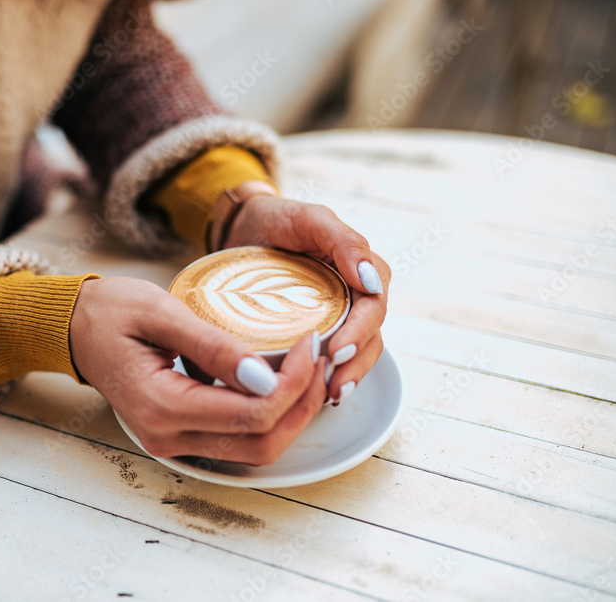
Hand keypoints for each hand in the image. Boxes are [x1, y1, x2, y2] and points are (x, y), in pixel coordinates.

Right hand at [70, 277, 326, 464]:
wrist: (73, 328)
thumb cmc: (110, 311)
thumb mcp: (160, 312)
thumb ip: (213, 345)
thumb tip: (266, 376)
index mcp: (161, 405)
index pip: (251, 413)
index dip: (294, 383)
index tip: (311, 342)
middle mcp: (167, 436)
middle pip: (262, 443)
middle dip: (303, 403)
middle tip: (320, 357)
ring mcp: (173, 441)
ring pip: (255, 448)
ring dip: (291, 414)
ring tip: (309, 368)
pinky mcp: (179, 435)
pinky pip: (237, 438)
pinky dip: (269, 415)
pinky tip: (281, 379)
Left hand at [225, 194, 389, 404]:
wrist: (242, 227)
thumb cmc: (277, 218)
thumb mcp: (309, 218)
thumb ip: (343, 240)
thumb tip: (372, 281)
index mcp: (361, 269)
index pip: (373, 307)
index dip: (360, 333)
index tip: (338, 352)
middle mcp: (355, 294)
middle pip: (370, 336)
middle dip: (355, 364)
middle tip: (334, 386)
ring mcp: (338, 314)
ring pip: (357, 352)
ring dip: (348, 377)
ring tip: (330, 397)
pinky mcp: (318, 329)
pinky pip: (332, 356)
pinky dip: (329, 376)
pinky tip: (319, 396)